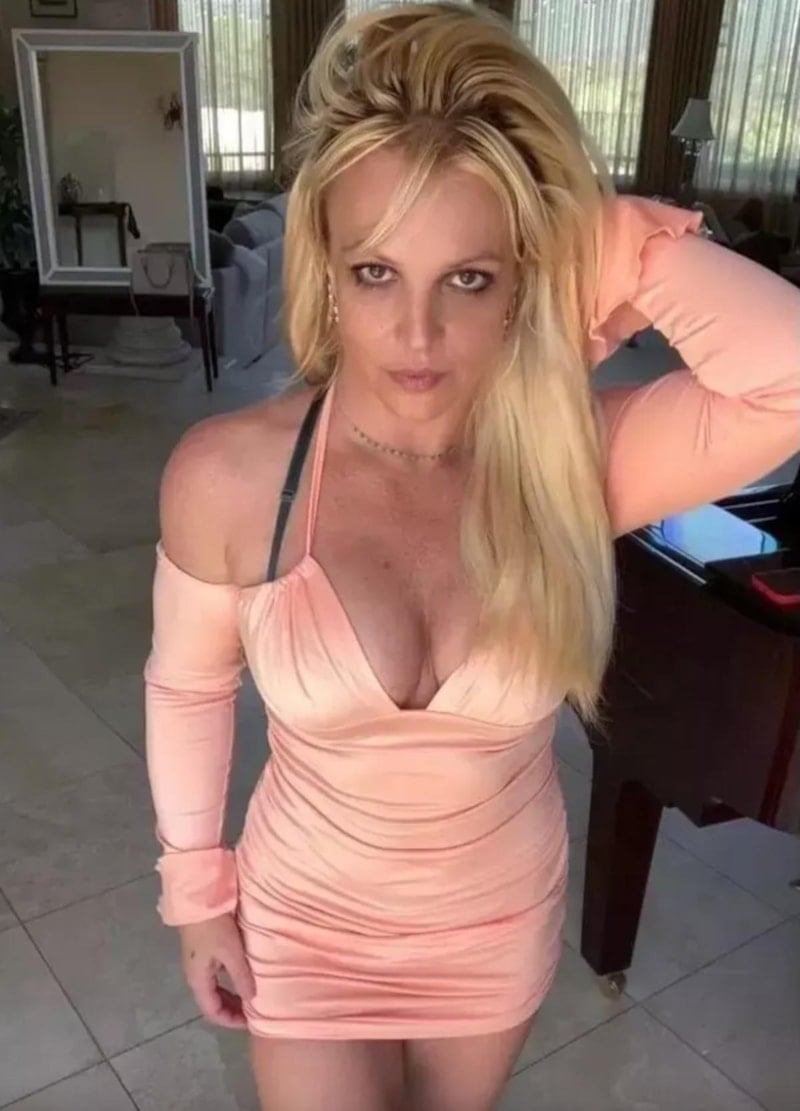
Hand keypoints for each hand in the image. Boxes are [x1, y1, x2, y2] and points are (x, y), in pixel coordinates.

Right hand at [179, 913, 255, 1029]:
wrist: (199, 899)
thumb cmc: (214, 927)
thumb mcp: (231, 952)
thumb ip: (241, 977)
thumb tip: (252, 999)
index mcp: (198, 980)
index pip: (212, 1012)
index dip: (230, 1021)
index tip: (250, 1022)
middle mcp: (196, 975)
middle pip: (212, 1002)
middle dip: (231, 1010)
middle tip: (253, 1012)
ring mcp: (199, 963)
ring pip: (215, 988)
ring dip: (231, 996)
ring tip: (250, 996)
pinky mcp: (204, 951)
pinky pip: (217, 975)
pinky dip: (229, 981)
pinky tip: (242, 976)